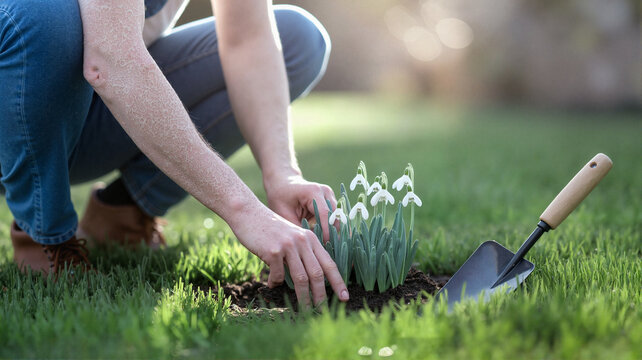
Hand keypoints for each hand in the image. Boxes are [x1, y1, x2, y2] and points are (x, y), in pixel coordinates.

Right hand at [227, 200, 348, 306]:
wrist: (248, 213)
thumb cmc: (269, 227)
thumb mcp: (292, 236)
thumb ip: (302, 253)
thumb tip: (308, 279)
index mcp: (310, 238)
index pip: (329, 263)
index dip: (338, 282)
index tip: (344, 297)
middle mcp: (303, 241)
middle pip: (317, 274)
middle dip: (321, 295)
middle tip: (323, 310)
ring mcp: (288, 246)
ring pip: (301, 278)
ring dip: (303, 297)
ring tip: (304, 309)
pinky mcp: (273, 251)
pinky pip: (277, 275)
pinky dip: (275, 283)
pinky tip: (271, 285)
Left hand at [264, 174, 337, 242]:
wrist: (282, 182)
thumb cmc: (280, 196)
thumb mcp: (283, 213)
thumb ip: (297, 228)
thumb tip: (308, 246)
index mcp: (313, 191)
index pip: (325, 215)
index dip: (326, 232)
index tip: (324, 247)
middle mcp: (325, 192)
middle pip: (334, 217)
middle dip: (331, 234)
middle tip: (326, 251)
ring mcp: (330, 195)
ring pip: (336, 219)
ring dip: (331, 232)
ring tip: (325, 247)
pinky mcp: (330, 201)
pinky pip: (333, 218)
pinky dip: (329, 228)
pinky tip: (324, 240)